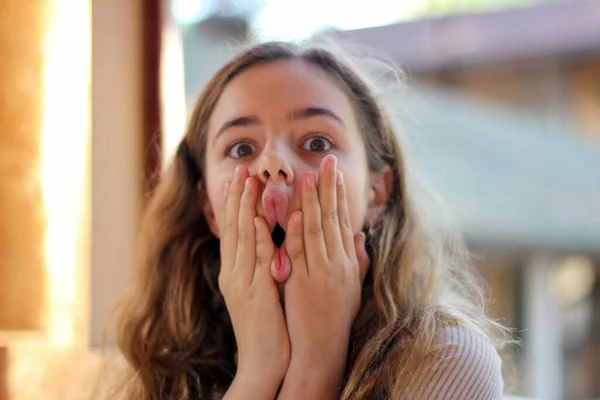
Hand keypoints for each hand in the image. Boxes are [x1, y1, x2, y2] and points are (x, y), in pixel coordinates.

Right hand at [219, 165, 289, 398]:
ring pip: (244, 239)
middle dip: (237, 197)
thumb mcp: (263, 291)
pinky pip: (258, 261)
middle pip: (234, 228)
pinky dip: (260, 239)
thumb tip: (273, 243)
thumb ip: (265, 266)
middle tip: (240, 169)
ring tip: (249, 182)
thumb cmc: (269, 326)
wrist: (263, 361)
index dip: (237, 203)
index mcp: (237, 271)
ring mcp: (243, 282)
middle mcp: (235, 273)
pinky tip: (262, 220)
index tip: (240, 178)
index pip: (236, 230)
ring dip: (246, 209)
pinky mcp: (255, 294)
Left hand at [279, 155, 369, 398]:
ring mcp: (320, 272)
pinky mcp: (303, 282)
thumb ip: (357, 260)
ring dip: (312, 200)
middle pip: (332, 218)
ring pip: (316, 229)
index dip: (338, 195)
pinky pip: (298, 251)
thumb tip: (359, 235)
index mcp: (347, 263)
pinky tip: (294, 210)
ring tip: (309, 175)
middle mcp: (337, 264)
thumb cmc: (336, 320)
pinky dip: (295, 229)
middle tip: (327, 160)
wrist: (322, 350)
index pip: (342, 221)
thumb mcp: (353, 288)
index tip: (334, 172)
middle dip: (329, 187)